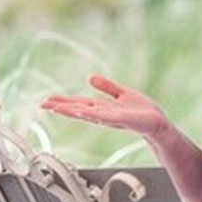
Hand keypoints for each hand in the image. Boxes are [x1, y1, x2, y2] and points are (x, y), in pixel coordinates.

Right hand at [41, 75, 167, 139]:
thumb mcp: (122, 94)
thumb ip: (107, 86)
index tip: (47, 101)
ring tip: (55, 108)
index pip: (79, 104)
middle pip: (78, 109)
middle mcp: (104, 114)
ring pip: (87, 114)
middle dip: (60, 107)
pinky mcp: (121, 119)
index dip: (63, 102)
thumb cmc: (143, 111)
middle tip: (43, 105)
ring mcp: (111, 118)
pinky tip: (80, 111)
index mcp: (103, 108)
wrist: (158, 123)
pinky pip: (102, 116)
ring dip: (71, 111)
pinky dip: (90, 113)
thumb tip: (90, 77)